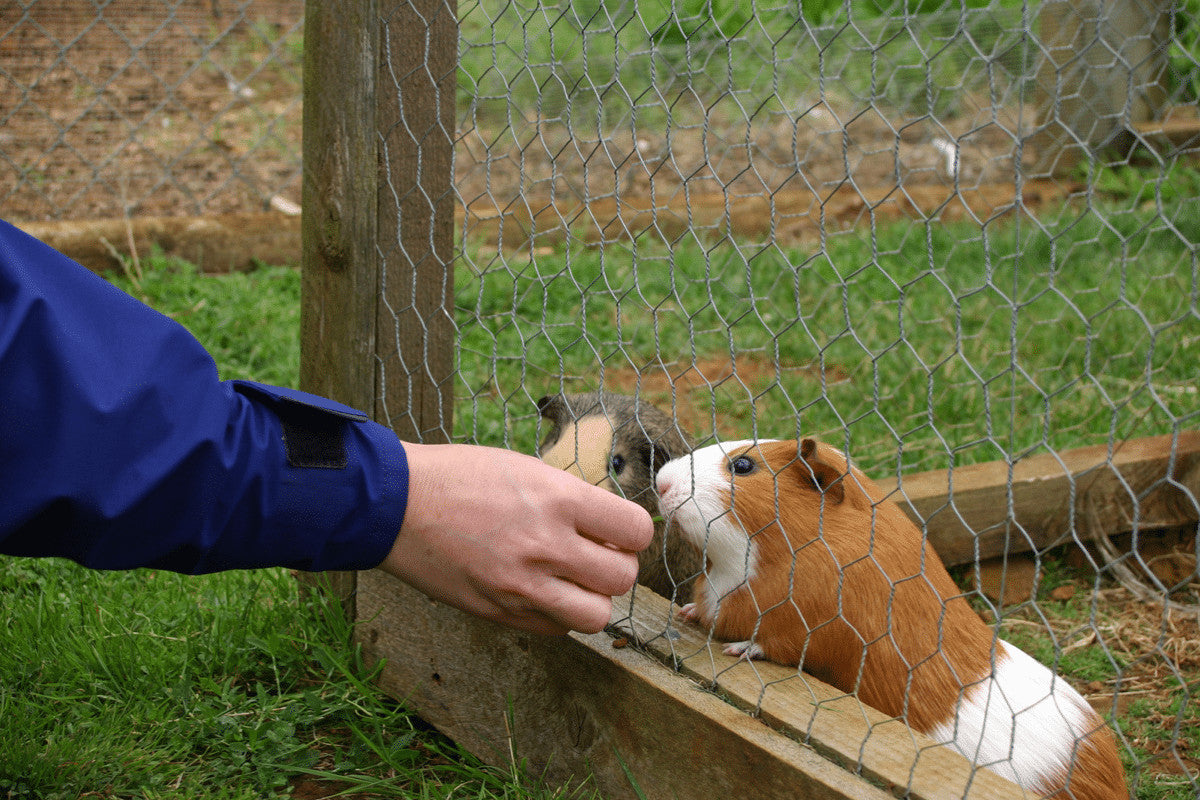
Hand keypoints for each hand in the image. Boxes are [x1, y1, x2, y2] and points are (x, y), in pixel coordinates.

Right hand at [378, 442, 653, 635]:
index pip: (636, 530)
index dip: (632, 533)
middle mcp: (546, 545)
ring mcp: (522, 585)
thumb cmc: (460, 477)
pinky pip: (556, 629)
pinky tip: (541, 592)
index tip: (617, 531)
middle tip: (596, 556)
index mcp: (558, 499)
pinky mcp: (500, 611)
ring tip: (572, 581)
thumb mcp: (526, 469)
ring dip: (592, 599)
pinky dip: (559, 615)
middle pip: (623, 577)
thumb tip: (608, 527)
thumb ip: (571, 500)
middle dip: (616, 567)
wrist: (395, 505)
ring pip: (597, 615)